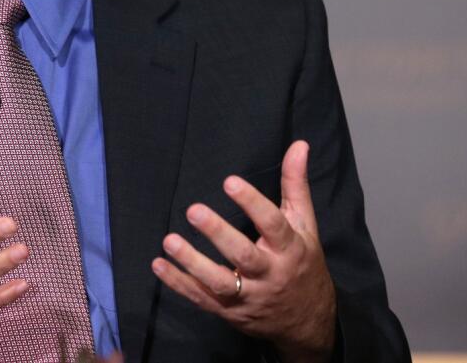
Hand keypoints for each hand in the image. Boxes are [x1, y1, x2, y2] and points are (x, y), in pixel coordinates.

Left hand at [151, 141, 335, 362]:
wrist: (307, 321)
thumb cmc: (302, 263)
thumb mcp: (305, 224)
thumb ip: (295, 184)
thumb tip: (298, 145)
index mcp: (289, 249)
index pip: (272, 224)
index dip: (252, 202)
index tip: (229, 181)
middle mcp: (269, 274)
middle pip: (243, 255)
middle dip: (218, 233)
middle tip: (193, 210)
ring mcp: (248, 296)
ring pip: (220, 283)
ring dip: (192, 263)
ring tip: (169, 241)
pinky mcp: (229, 311)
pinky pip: (201, 299)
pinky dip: (179, 284)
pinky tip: (159, 265)